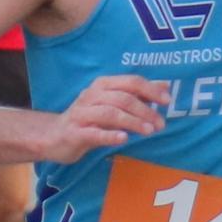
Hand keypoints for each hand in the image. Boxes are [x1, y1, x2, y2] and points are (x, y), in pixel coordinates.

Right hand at [36, 75, 167, 159]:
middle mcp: (92, 95)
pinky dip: (110, 135)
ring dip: (132, 122)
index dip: (151, 90)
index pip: (131, 82)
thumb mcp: (113, 104)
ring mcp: (82, 114)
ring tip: (148, 131)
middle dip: (145, 111)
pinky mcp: (75, 133)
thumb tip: (165, 86)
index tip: (167, 101)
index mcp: (103, 85)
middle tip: (160, 124)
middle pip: (123, 98)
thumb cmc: (89, 119)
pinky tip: (124, 139)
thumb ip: (137, 95)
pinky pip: (94, 132)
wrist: (54, 136)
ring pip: (111, 114)